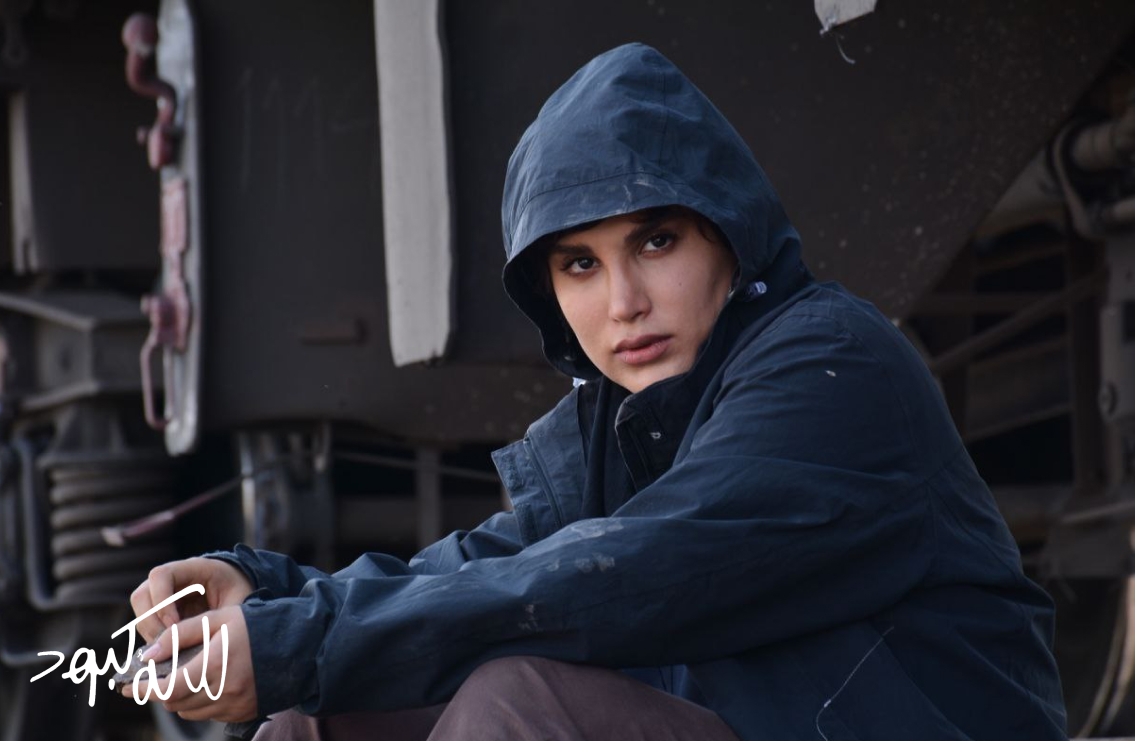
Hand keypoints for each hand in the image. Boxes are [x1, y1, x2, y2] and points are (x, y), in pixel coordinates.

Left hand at [120, 605, 257, 722]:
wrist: (301, 645)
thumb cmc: (258, 626)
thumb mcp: (219, 619)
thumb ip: (180, 634)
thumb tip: (148, 653)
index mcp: (215, 665)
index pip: (167, 689)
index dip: (144, 690)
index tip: (129, 687)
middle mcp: (224, 691)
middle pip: (176, 703)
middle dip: (159, 692)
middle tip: (149, 681)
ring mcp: (234, 705)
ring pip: (190, 711)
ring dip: (179, 698)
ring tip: (178, 679)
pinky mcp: (243, 713)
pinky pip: (210, 714)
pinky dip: (200, 702)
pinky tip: (205, 684)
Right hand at [130, 558, 253, 642]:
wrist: (240, 593)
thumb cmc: (241, 594)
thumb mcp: (238, 602)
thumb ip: (220, 618)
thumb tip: (202, 646)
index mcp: (194, 568)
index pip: (161, 575)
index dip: (162, 601)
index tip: (175, 625)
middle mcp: (172, 578)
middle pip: (141, 594)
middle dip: (152, 622)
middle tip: (171, 643)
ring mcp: (162, 594)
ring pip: (140, 612)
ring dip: (151, 633)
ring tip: (173, 650)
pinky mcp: (160, 610)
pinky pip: (145, 625)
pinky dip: (153, 640)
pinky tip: (172, 652)